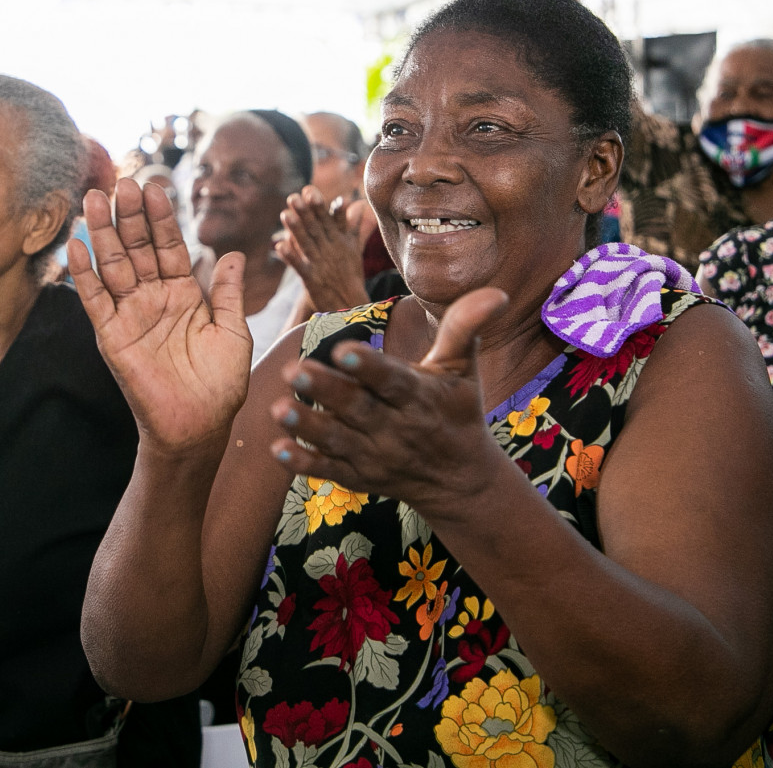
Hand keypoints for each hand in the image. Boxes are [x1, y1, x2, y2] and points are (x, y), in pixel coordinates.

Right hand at [70, 179, 251, 452]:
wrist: (200, 425)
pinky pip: (95, 301)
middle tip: (123, 182)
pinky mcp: (112, 337)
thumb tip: (233, 252)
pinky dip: (85, 275)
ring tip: (94, 199)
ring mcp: (130, 315)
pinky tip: (77, 246)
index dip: (162, 218)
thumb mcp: (232, 331)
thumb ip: (228, 292)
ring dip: (103, 233)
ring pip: (113, 266)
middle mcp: (153, 298)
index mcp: (183, 294)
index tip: (156, 186)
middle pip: (137, 248)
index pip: (169, 246)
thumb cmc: (221, 383)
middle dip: (129, 216)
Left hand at [267, 287, 508, 513]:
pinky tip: (277, 450)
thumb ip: (465, 328)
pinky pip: (329, 471)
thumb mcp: (462, 370)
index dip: (368, 365)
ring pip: (337, 440)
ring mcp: (375, 456)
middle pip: (357, 408)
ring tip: (278, 408)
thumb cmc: (457, 411)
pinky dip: (304, 463)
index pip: (392, 380)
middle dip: (326, 391)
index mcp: (420, 397)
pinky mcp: (358, 477)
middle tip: (293, 370)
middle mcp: (396, 428)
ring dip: (307, 426)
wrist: (460, 481)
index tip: (342, 348)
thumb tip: (496, 290)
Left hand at [274, 186, 370, 313]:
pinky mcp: (313, 279)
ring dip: (296, 229)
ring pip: (308, 243)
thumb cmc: (351, 275)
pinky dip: (290, 256)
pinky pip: (300, 266)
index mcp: (341, 240)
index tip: (309, 191)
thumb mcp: (354, 248)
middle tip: (293, 197)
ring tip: (285, 214)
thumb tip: (359, 205)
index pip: (331, 219)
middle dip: (306, 212)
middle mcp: (332, 249)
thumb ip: (354, 226)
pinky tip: (279, 246)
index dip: (320, 205)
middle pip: (318, 228)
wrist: (352, 306)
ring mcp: (322, 263)